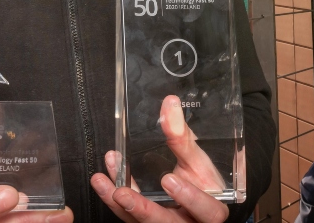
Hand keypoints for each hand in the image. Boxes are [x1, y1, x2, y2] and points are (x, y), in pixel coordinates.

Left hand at [90, 95, 228, 222]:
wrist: (194, 195)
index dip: (190, 198)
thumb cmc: (201, 180)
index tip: (169, 179)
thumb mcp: (197, 161)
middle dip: (143, 210)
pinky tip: (103, 181)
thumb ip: (183, 138)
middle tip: (122, 193)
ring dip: (119, 205)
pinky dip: (113, 199)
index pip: (208, 211)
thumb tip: (169, 103)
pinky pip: (128, 217)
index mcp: (210, 211)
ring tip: (104, 183)